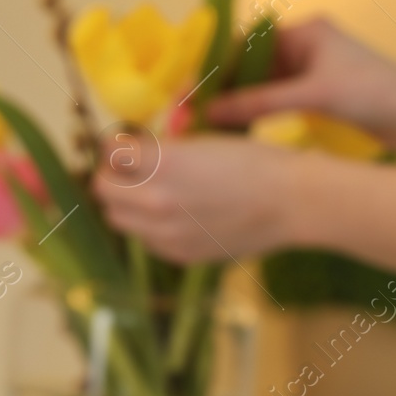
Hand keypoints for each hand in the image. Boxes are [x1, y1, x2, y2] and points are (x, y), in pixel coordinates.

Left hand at [92, 132, 299, 263]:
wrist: (292, 202)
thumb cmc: (254, 160)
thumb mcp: (202, 141)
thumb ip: (160, 150)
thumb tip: (131, 152)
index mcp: (162, 164)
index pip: (109, 153)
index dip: (114, 146)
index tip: (124, 144)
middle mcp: (157, 202)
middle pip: (103, 190)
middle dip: (113, 176)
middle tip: (130, 169)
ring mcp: (166, 234)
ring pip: (117, 219)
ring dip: (125, 204)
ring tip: (148, 193)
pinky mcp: (180, 254)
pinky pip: (144, 240)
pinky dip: (147, 227)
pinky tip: (171, 214)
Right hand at [207, 19, 395, 144]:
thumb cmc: (372, 94)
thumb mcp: (311, 96)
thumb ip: (259, 103)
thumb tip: (210, 112)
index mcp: (305, 32)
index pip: (247, 43)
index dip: (215, 65)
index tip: (189, 88)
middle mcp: (305, 47)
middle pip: (250, 66)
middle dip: (222, 88)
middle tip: (190, 113)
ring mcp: (311, 73)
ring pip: (261, 86)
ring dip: (236, 104)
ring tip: (205, 125)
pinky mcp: (317, 97)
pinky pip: (275, 102)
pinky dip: (255, 115)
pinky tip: (234, 132)